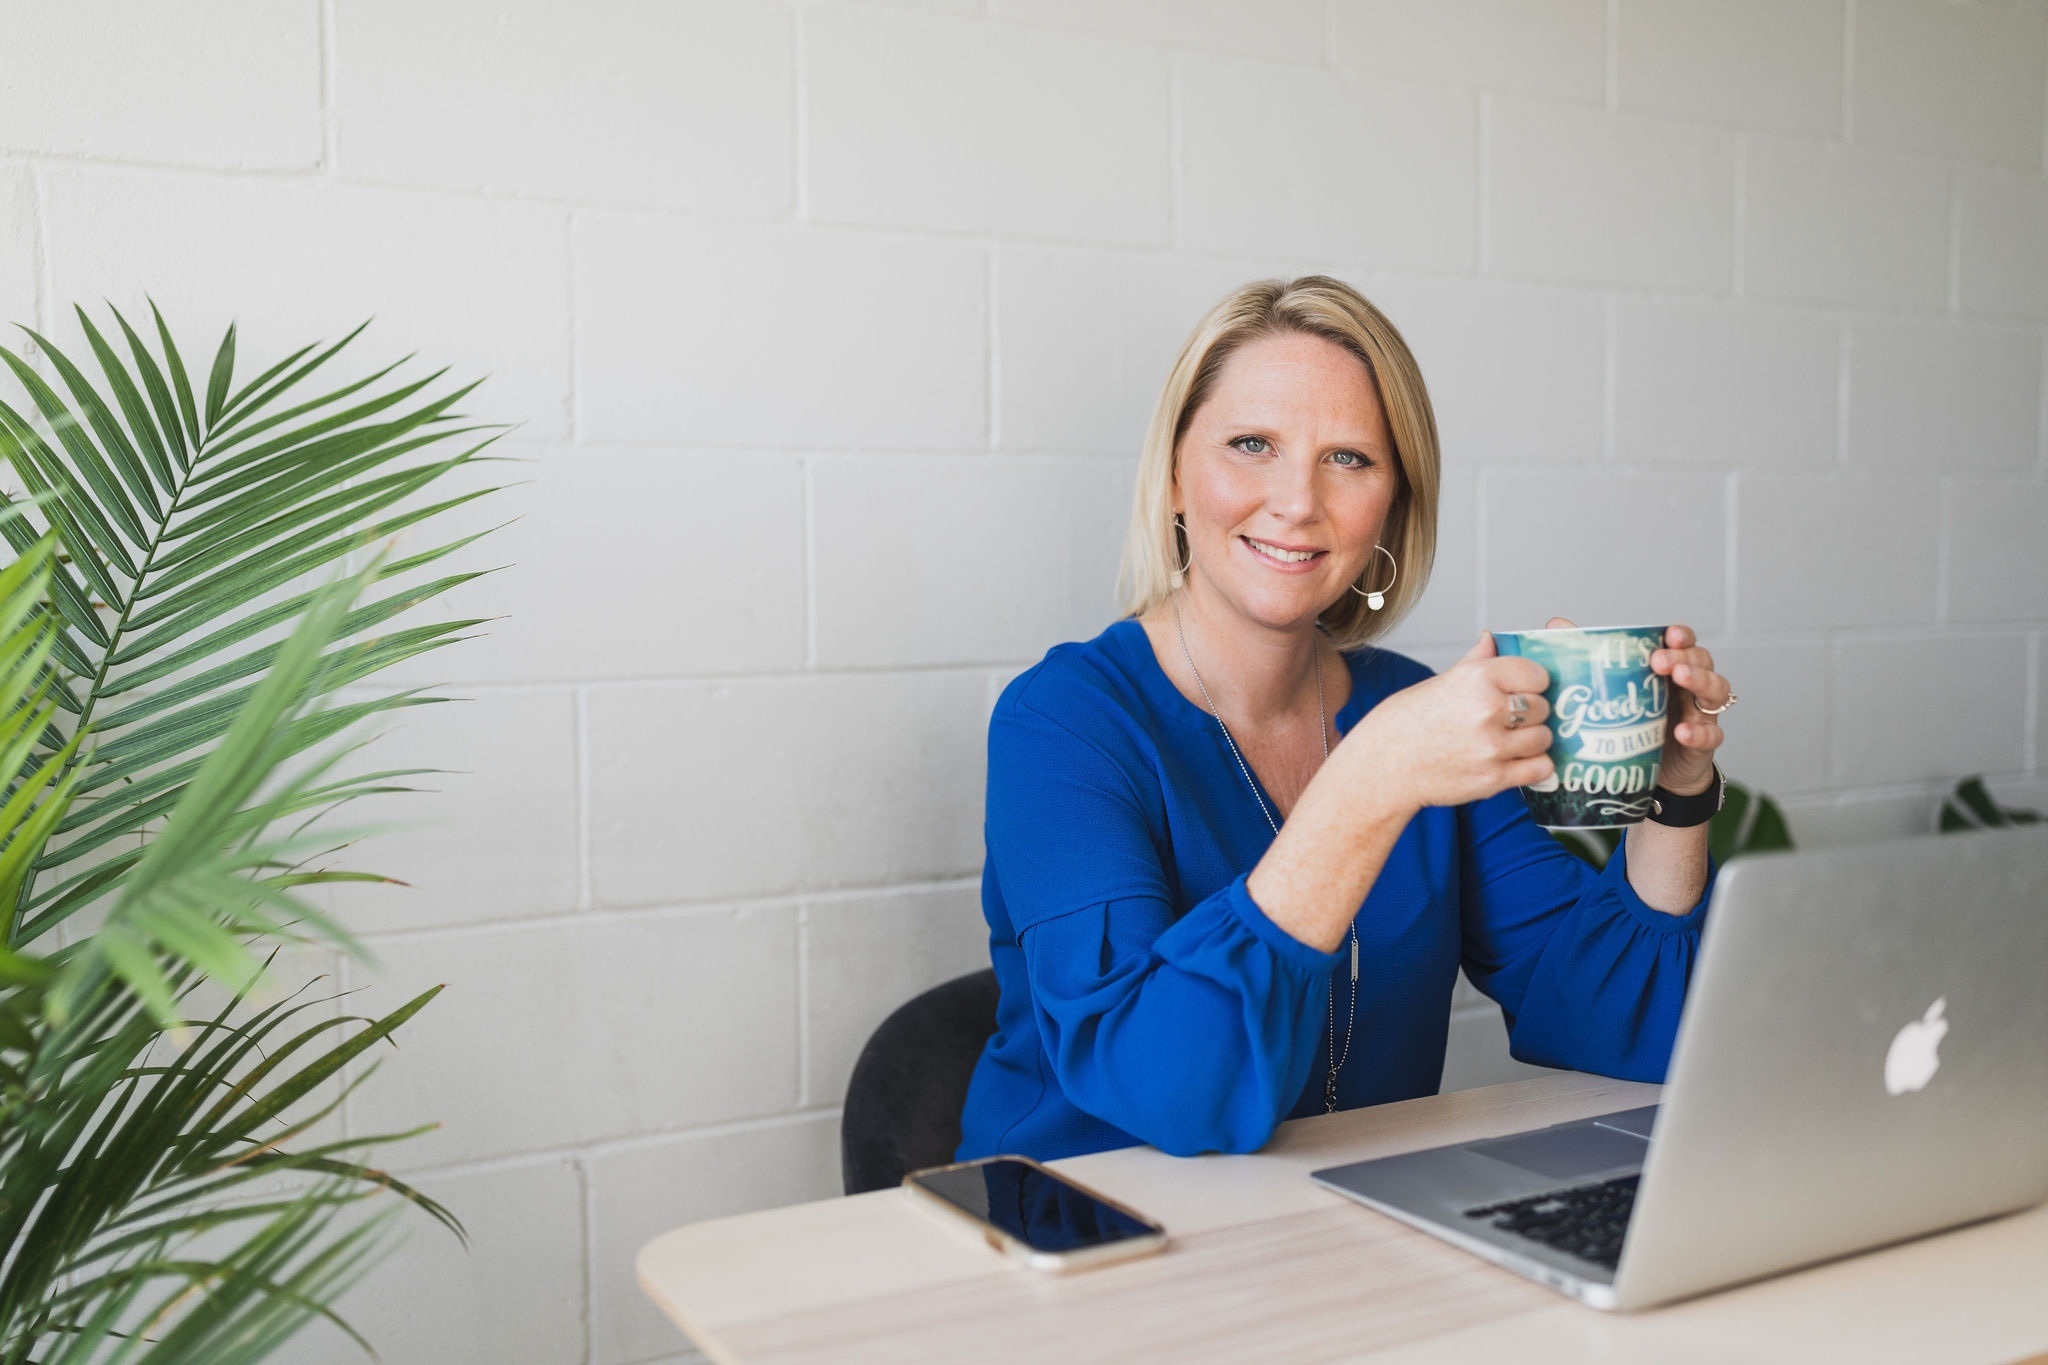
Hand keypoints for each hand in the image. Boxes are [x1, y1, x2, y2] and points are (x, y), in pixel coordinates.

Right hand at [1349, 631, 1556, 812]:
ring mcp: (1492, 746)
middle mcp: (1487, 709)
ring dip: (1531, 741)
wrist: (1384, 765)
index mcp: (1477, 678)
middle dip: (1531, 714)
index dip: (1531, 683)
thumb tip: (1491, 639)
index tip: (1520, 690)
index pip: (1537, 674)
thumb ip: (1476, 662)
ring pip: (1543, 738)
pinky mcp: (1493, 778)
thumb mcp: (1440, 682)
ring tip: (1508, 741)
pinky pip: (1539, 768)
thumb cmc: (1406, 722)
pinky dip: (1532, 766)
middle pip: (1543, 707)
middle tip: (1509, 719)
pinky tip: (1514, 762)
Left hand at [1543, 616, 1730, 796]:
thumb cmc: (1636, 726)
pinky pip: (1711, 736)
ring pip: (1715, 691)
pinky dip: (1699, 732)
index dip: (1681, 636)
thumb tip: (1558, 625)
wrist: (1654, 774)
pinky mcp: (1703, 745)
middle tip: (1660, 661)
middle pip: (1702, 661)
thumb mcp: (1615, 691)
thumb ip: (1590, 657)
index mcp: (1670, 670)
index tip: (1668, 634)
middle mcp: (1690, 688)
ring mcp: (1701, 715)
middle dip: (1684, 656)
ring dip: (1700, 681)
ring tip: (1680, 679)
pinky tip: (1683, 731)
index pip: (1684, 644)